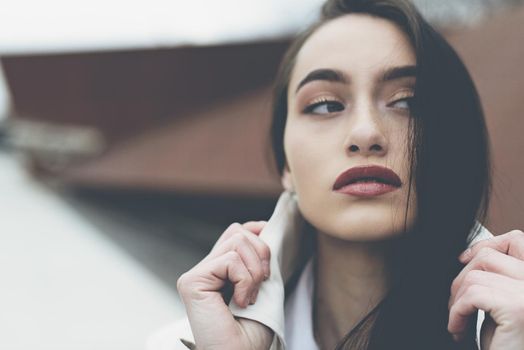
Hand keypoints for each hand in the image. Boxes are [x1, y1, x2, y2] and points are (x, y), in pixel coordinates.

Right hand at [177, 221, 272, 349]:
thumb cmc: (252, 333)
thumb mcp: (261, 286)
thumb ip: (256, 258)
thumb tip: (262, 228)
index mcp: (220, 271)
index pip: (236, 231)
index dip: (256, 232)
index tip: (270, 250)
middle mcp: (205, 270)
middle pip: (238, 232)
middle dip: (261, 253)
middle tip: (262, 283)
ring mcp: (196, 275)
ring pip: (236, 240)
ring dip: (254, 271)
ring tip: (250, 297)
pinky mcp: (192, 281)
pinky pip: (230, 260)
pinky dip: (244, 281)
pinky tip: (240, 302)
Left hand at [448, 229, 523, 348]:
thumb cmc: (506, 343)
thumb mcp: (500, 304)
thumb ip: (495, 279)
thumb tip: (468, 255)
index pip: (516, 240)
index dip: (486, 244)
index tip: (463, 259)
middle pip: (488, 256)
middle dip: (462, 279)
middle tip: (455, 305)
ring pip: (475, 276)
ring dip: (457, 300)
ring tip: (458, 320)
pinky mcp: (517, 308)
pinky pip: (472, 295)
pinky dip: (457, 312)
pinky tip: (458, 329)